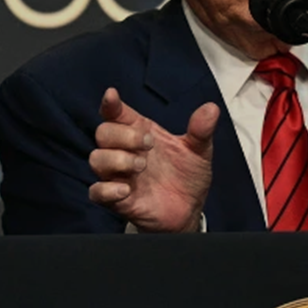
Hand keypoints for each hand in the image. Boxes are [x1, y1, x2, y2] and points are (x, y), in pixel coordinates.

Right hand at [88, 88, 219, 231]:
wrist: (189, 210)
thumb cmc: (187, 177)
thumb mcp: (198, 151)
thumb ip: (201, 131)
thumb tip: (211, 109)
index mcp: (140, 132)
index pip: (116, 113)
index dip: (110, 104)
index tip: (112, 96)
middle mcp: (125, 151)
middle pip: (103, 132)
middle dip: (123, 135)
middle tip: (148, 145)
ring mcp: (118, 175)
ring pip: (97, 159)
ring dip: (117, 160)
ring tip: (142, 166)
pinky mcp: (116, 200)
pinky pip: (96, 192)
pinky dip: (108, 190)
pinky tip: (127, 189)